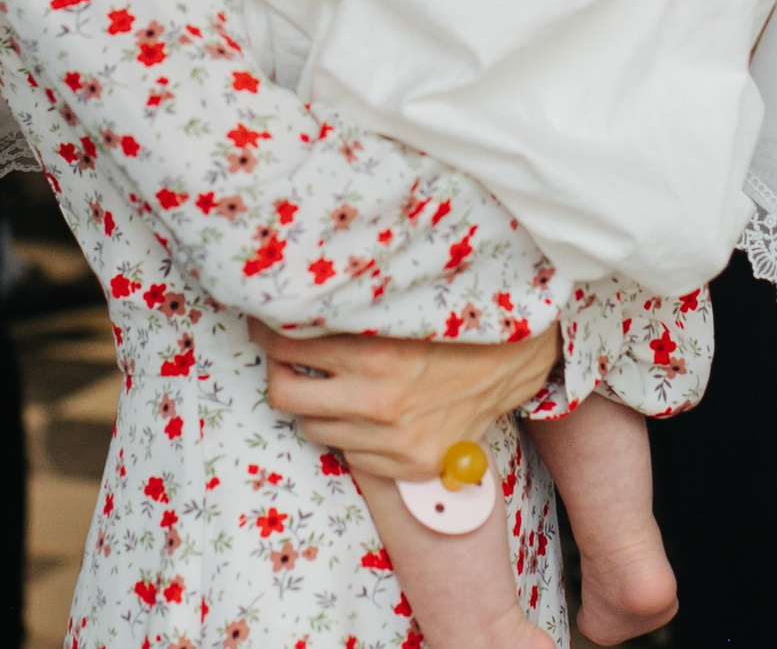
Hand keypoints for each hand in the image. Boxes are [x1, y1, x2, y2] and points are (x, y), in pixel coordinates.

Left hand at [245, 319, 559, 479]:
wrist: (512, 364)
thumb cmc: (451, 326)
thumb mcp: (398, 310)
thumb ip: (349, 314)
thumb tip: (289, 310)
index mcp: (375, 355)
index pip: (289, 347)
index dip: (268, 333)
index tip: (264, 325)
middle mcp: (379, 402)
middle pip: (284, 396)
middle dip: (279, 373)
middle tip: (285, 359)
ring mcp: (393, 441)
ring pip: (314, 428)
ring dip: (318, 406)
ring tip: (338, 386)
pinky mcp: (407, 466)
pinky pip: (351, 455)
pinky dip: (352, 434)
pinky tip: (371, 413)